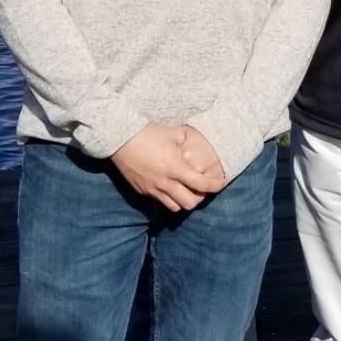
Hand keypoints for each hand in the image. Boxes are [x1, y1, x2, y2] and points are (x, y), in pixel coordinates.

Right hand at [111, 123, 225, 211]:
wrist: (120, 139)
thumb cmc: (148, 133)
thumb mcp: (173, 133)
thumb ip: (187, 142)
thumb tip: (195, 144)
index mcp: (175, 168)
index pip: (201, 184)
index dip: (214, 186)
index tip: (221, 183)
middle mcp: (165, 183)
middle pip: (190, 203)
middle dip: (200, 198)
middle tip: (203, 188)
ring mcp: (153, 189)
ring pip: (175, 207)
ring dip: (184, 201)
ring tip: (187, 191)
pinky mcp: (142, 191)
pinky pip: (160, 202)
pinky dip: (170, 199)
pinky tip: (171, 189)